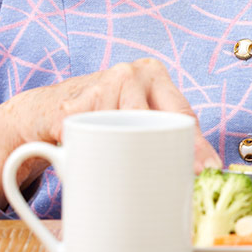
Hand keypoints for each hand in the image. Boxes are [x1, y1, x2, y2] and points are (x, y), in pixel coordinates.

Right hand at [0, 58, 219, 207]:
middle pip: (158, 121)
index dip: (196, 143)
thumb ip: (162, 130)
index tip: (209, 168)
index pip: (182, 112)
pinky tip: (88, 156)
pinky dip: (91, 155)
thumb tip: (199, 168)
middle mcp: (130, 74)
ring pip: (125, 133)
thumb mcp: (135, 113)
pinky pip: (90, 140)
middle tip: (180, 178)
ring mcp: (101, 86)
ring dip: (125, 156)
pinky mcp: (72, 107)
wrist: (43, 109)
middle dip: (171, 152)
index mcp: (153, 74)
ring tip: (127, 168)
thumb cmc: (100, 113)